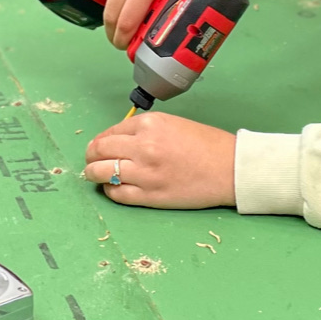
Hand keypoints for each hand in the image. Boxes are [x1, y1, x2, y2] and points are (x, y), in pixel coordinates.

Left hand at [81, 110, 236, 208]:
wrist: (230, 168)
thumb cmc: (206, 144)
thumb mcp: (172, 124)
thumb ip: (144, 130)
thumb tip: (119, 140)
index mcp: (149, 124)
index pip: (110, 132)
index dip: (100, 141)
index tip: (99, 147)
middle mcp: (143, 146)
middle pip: (99, 151)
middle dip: (90, 156)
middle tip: (90, 160)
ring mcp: (144, 172)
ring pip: (101, 172)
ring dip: (93, 173)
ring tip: (94, 175)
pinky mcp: (150, 195)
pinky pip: (116, 193)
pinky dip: (109, 190)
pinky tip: (113, 188)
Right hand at [101, 0, 198, 48]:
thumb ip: (179, 2)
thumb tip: (173, 29)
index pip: (128, 21)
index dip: (125, 40)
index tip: (127, 48)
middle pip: (111, 15)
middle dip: (115, 34)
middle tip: (122, 42)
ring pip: (108, 0)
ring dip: (115, 13)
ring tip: (126, 19)